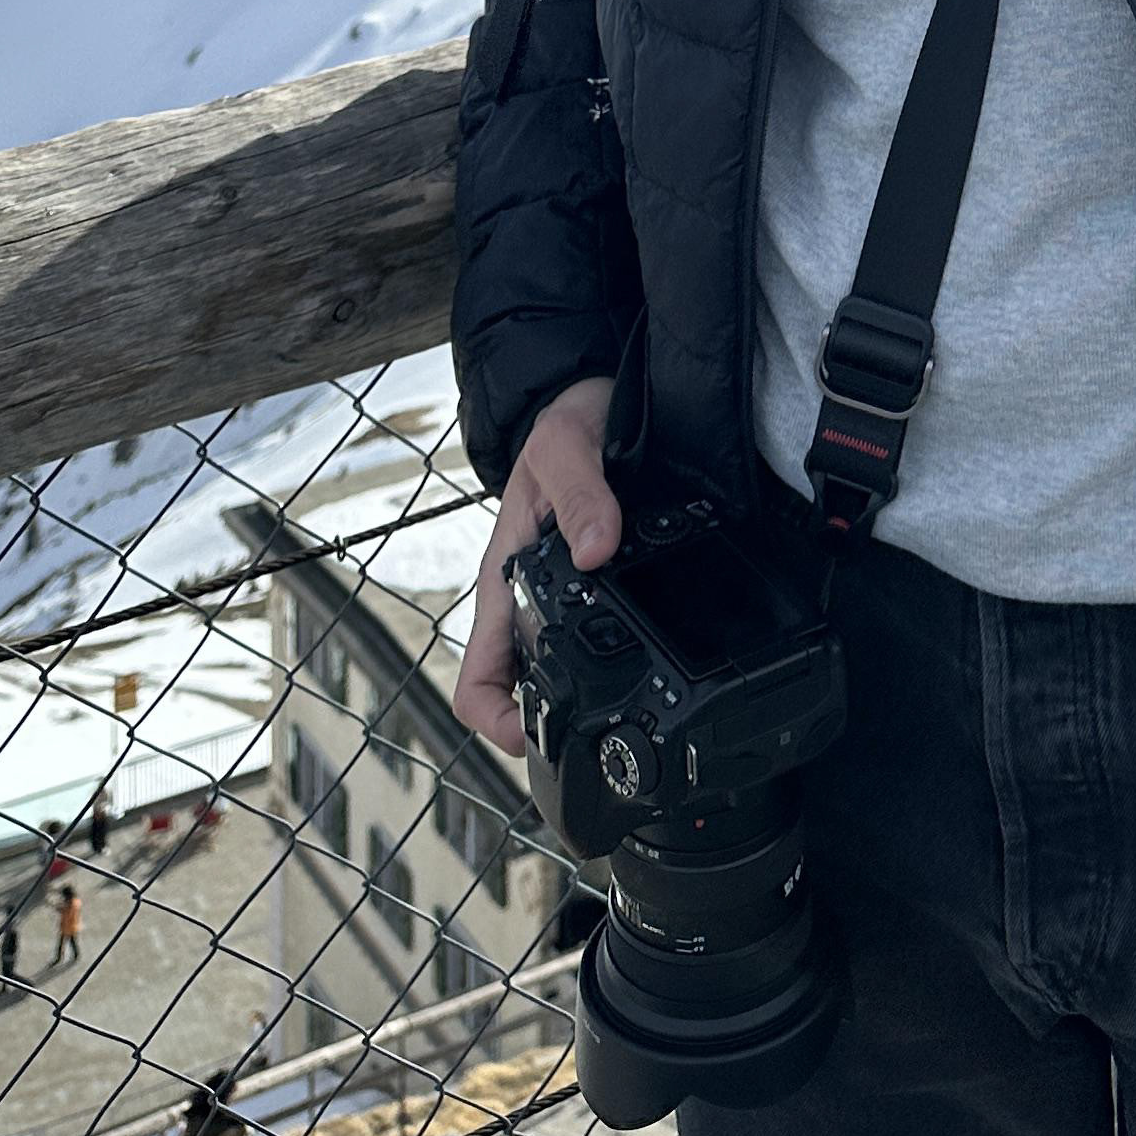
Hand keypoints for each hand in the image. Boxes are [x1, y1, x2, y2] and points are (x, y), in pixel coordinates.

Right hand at [451, 375, 618, 754]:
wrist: (587, 398)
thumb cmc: (565, 422)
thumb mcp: (566, 447)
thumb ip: (581, 495)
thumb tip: (598, 551)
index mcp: (502, 577)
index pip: (477, 677)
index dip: (497, 721)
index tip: (537, 737)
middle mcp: (524, 596)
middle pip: (520, 690)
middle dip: (553, 723)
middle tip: (611, 733)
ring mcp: (554, 595)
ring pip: (556, 670)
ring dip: (585, 694)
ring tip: (640, 705)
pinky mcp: (588, 584)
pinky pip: (593, 636)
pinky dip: (617, 656)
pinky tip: (658, 657)